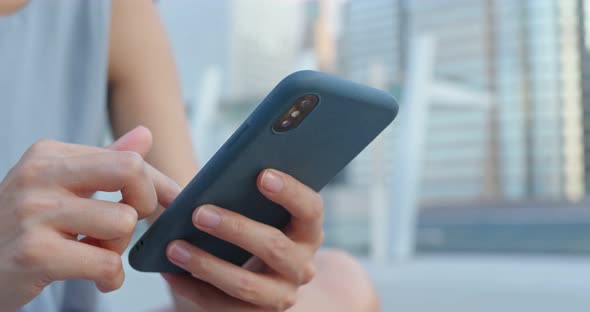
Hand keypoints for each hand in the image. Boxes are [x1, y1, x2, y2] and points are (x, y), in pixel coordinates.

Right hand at [0, 127, 180, 311]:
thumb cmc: (25, 226)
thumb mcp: (59, 185)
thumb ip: (104, 161)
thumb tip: (145, 134)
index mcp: (49, 154)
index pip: (128, 158)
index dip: (158, 183)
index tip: (174, 201)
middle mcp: (39, 176)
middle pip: (131, 171)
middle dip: (144, 203)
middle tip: (126, 224)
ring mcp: (33, 213)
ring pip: (123, 222)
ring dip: (118, 248)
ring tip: (94, 254)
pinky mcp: (34, 253)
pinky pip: (106, 264)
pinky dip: (111, 278)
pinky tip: (98, 279)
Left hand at [163, 169, 323, 311]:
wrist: (255, 277)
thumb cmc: (252, 229)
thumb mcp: (259, 214)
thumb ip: (247, 196)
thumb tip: (210, 183)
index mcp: (309, 232)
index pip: (310, 209)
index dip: (290, 191)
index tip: (261, 175)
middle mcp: (303, 266)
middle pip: (274, 247)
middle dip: (235, 228)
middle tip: (199, 213)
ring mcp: (282, 296)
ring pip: (246, 284)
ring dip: (206, 264)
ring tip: (174, 246)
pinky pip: (222, 307)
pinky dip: (192, 288)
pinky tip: (169, 271)